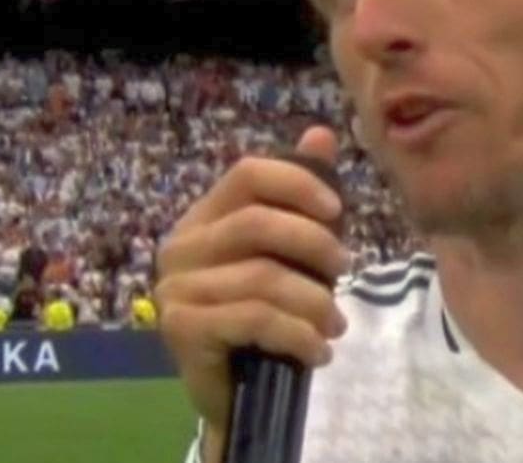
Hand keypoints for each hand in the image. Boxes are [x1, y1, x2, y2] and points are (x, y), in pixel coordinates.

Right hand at [155, 126, 349, 462]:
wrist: (233, 390)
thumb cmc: (262, 312)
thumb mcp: (289, 252)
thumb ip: (301, 197)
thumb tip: (322, 132)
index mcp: (206, 215)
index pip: (248, 172)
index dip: (299, 182)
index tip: (338, 210)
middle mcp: (182, 244)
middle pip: (258, 222)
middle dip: (315, 245)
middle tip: (346, 271)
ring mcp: (176, 287)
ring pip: (263, 278)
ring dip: (315, 303)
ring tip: (335, 324)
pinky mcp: (182, 328)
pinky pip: (255, 319)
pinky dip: (299, 334)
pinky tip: (319, 351)